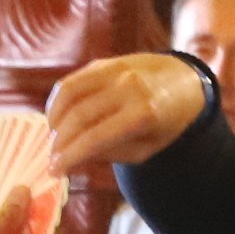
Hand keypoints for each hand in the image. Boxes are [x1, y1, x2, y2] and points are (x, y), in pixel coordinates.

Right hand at [43, 53, 211, 172]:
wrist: (183, 82)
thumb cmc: (165, 123)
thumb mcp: (146, 149)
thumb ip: (110, 154)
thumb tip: (71, 160)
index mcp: (144, 114)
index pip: (96, 137)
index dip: (70, 156)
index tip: (53, 171)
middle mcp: (128, 87)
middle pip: (79, 115)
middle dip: (59, 141)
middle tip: (51, 158)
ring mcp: (114, 70)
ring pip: (69, 94)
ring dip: (53, 120)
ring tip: (53, 139)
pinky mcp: (103, 63)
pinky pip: (71, 81)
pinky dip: (57, 101)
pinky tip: (56, 119)